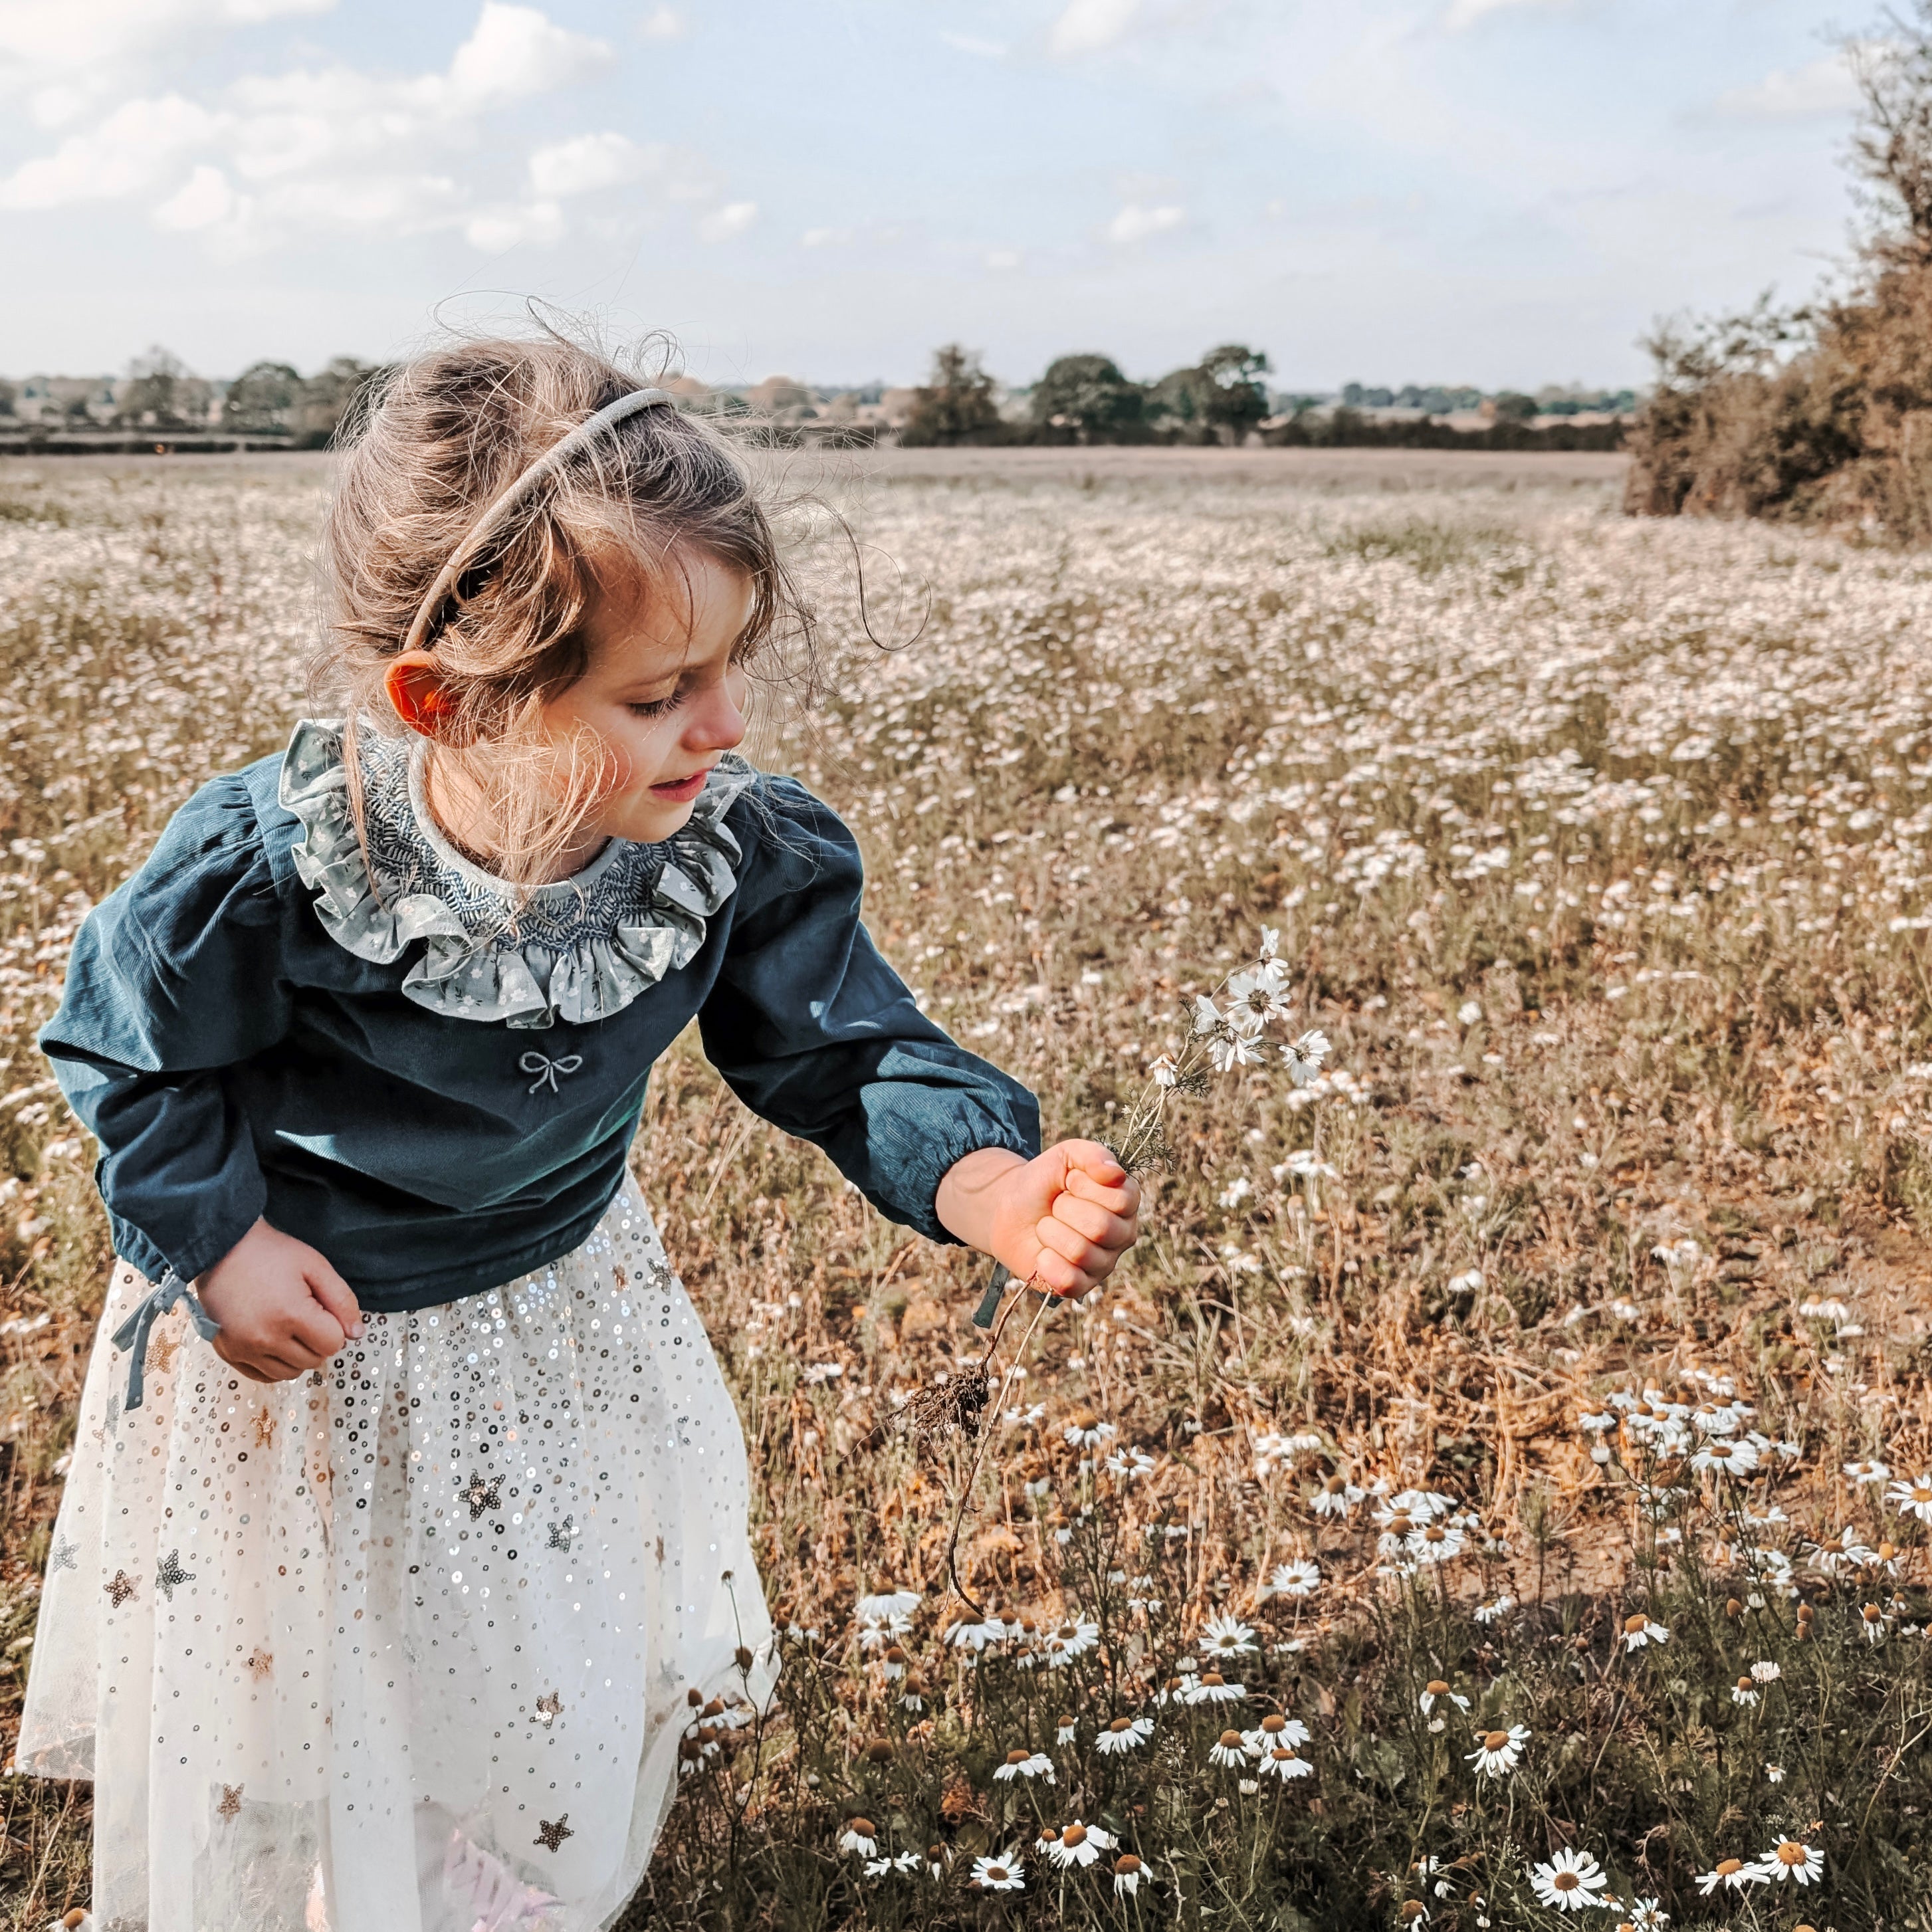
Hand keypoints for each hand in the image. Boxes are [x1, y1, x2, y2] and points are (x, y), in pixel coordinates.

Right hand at [196, 1218, 363, 1383]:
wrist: (221, 1248)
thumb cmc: (269, 1253)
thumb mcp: (315, 1266)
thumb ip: (342, 1300)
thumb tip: (357, 1333)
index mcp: (290, 1315)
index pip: (333, 1344)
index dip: (335, 1327)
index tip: (322, 1309)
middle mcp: (265, 1338)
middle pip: (313, 1361)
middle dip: (318, 1341)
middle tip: (305, 1314)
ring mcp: (243, 1349)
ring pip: (290, 1373)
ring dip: (298, 1355)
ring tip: (288, 1325)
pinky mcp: (228, 1353)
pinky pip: (263, 1376)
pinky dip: (275, 1364)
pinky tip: (274, 1340)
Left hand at [934, 1139, 1140, 1297]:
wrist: (1010, 1209)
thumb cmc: (1044, 1182)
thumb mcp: (1065, 1156)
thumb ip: (1092, 1155)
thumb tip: (1115, 1173)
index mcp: (1126, 1201)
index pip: (1121, 1200)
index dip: (1085, 1186)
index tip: (1069, 1181)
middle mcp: (1122, 1234)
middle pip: (1102, 1228)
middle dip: (1065, 1210)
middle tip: (1056, 1205)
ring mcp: (1104, 1263)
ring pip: (1082, 1253)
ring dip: (1051, 1232)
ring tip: (1047, 1226)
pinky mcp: (1082, 1286)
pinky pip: (1071, 1281)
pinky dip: (1048, 1264)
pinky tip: (1043, 1253)